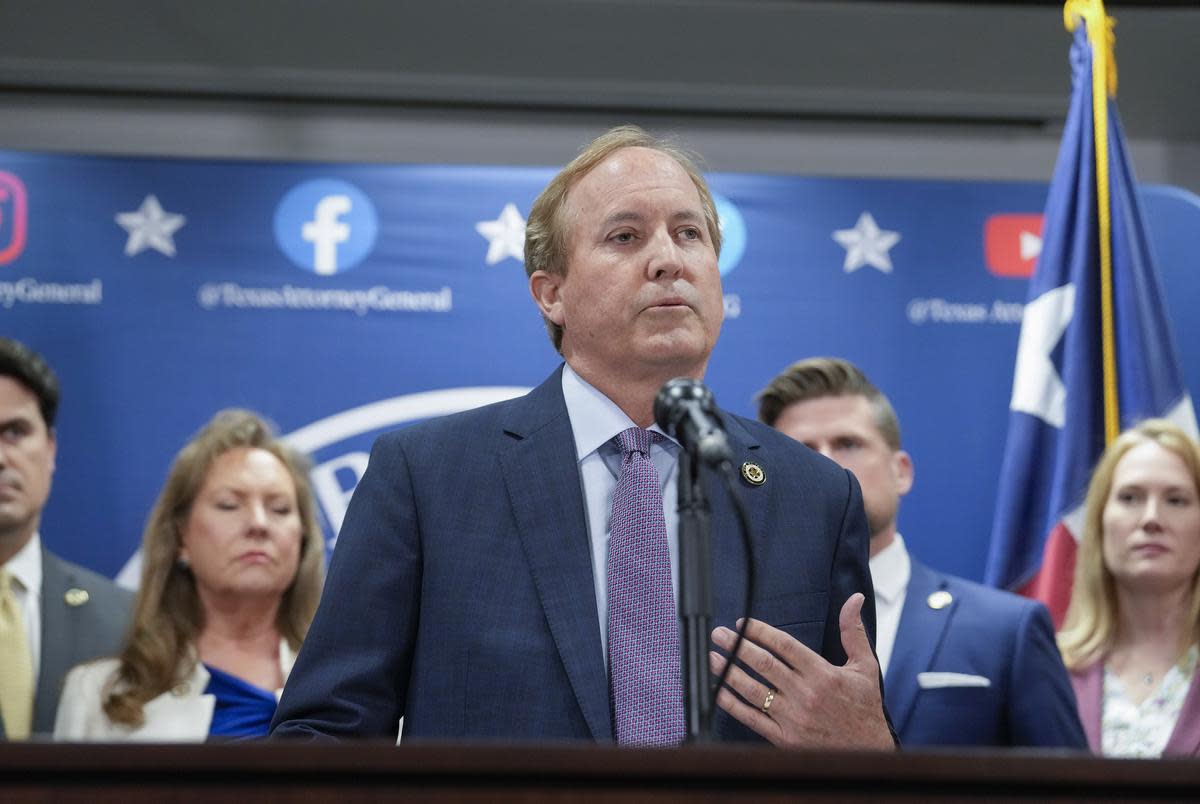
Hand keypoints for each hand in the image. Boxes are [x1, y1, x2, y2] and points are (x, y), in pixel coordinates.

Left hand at [709, 592, 893, 749]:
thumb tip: (854, 599)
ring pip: (753, 690)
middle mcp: (806, 694)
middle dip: (737, 646)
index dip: (760, 631)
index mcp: (824, 674)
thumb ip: (853, 632)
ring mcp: (793, 718)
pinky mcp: (785, 738)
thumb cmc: (864, 709)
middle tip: (718, 634)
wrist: (868, 753)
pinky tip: (718, 690)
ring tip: (713, 657)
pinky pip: (752, 718)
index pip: (784, 645)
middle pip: (764, 664)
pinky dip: (732, 704)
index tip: (742, 623)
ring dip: (729, 671)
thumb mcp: (865, 667)